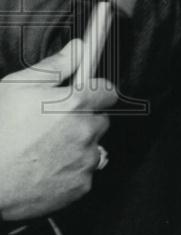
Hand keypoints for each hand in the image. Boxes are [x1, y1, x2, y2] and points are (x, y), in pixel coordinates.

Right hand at [0, 40, 117, 220]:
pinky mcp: (80, 186)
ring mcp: (85, 159)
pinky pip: (85, 173)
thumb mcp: (17, 87)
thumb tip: (80, 48)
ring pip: (93, 147)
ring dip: (78, 147)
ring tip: (45, 151)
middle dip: (83, 121)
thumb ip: (55, 66)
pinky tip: (45, 170)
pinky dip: (70, 172)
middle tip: (52, 127)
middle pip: (100, 120)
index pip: (108, 91)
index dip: (95, 93)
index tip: (84, 97)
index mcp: (76, 102)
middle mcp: (87, 130)